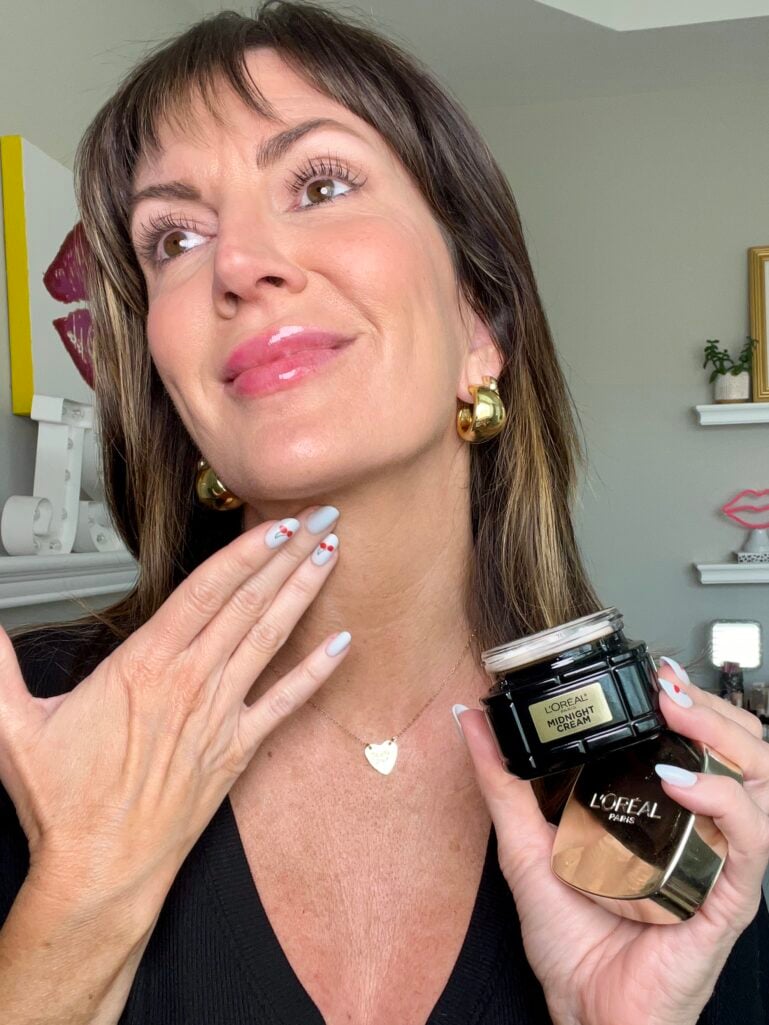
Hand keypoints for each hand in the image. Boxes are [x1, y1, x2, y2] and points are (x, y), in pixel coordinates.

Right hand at [0, 506, 347, 924]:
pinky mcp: (236, 752)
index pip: (204, 591)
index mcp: (143, 667)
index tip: (275, 524)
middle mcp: (190, 683)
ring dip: (302, 594)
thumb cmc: (66, 804)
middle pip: (247, 603)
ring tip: (330, 556)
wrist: (99, 872)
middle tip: (322, 518)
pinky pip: (285, 704)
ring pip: (269, 640)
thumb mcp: (14, 726)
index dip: (244, 553)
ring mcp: (219, 716)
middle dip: (288, 555)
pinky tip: (343, 646)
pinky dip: (316, 673)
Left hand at [456, 657, 768, 1024]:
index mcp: (664, 813)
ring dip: (724, 739)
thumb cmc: (572, 943)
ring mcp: (717, 864)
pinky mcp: (723, 902)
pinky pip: (749, 847)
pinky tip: (683, 784)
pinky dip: (724, 805)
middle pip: (740, 752)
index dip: (691, 701)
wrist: (587, 1014)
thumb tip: (472, 720)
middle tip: (667, 687)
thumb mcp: (525, 848)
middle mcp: (699, 832)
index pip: (701, 742)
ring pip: (758, 784)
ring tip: (681, 715)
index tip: (654, 673)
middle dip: (710, 708)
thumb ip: (501, 782)